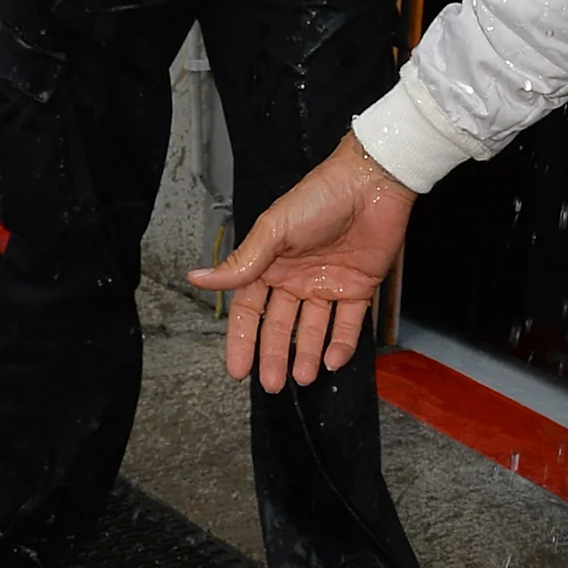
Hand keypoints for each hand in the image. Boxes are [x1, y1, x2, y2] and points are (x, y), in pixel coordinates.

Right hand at [192, 133, 412, 391]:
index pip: (249, 310)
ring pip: (314, 329)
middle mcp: (296, 279)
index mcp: (270, 265)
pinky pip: (349, 322)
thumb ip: (241, 263)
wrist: (370, 183)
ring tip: (303, 378)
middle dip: (275, 355)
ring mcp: (328, 285)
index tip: (237, 370)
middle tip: (272, 384)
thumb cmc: (318, 198)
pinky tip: (333, 361)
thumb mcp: (273, 231)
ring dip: (308, 354)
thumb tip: (196, 278)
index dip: (242, 339)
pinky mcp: (359, 287)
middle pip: (281, 326)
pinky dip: (342, 342)